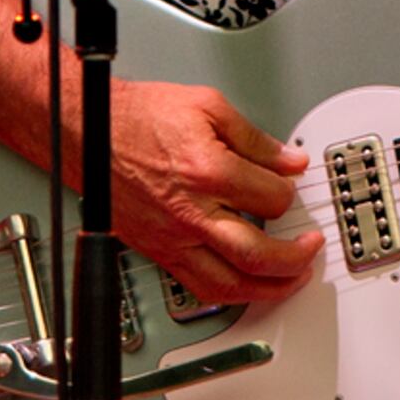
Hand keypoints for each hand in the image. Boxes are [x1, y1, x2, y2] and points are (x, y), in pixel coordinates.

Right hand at [79, 79, 320, 306]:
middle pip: (257, 254)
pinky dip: (229, 293)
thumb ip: (254, 139)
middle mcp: (191, 212)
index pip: (272, 199)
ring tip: (291, 280)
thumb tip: (288, 161)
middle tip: (310, 247)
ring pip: (229, 284)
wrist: (88, 132)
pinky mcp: (157, 250)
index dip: (290, 192)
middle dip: (295, 257)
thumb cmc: (137, 117)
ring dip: (269, 289)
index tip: (291, 186)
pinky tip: (245, 286)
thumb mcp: (207, 105)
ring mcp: (172, 238)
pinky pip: (197, 287)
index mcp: (208, 171)